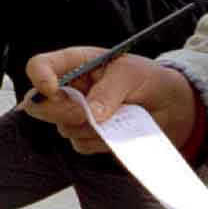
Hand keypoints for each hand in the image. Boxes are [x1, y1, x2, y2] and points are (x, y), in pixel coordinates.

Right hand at [20, 49, 197, 156]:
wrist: (168, 107)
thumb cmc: (147, 79)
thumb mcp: (131, 75)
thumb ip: (109, 91)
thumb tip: (91, 114)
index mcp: (73, 64)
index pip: (39, 66)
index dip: (39, 78)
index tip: (54, 89)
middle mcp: (68, 89)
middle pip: (39, 105)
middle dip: (64, 111)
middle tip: (90, 111)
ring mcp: (74, 115)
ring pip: (63, 128)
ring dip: (90, 127)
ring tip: (119, 115)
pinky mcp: (86, 137)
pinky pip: (80, 145)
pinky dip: (100, 142)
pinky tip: (118, 129)